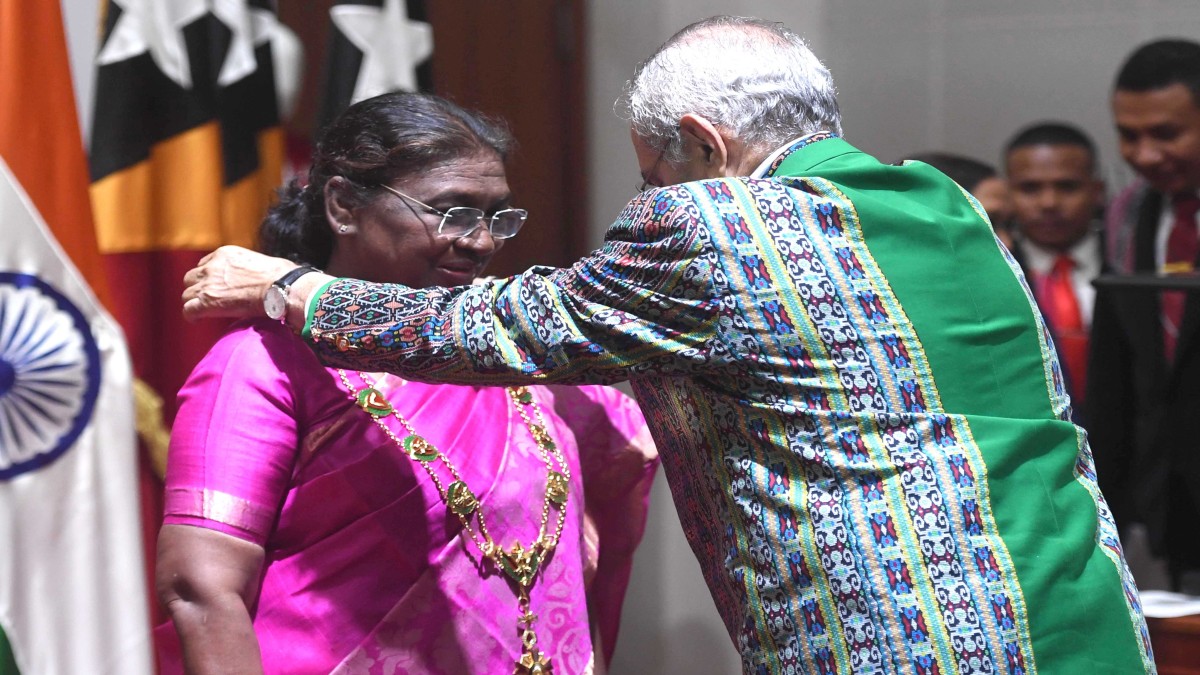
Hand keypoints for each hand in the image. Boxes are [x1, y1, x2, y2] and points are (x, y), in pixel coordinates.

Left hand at [182, 246, 297, 320]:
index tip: (214, 286)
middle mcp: (212, 266)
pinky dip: (191, 315)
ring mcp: (208, 284)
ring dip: (194, 302)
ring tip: (203, 311)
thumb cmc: (280, 276)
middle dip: (197, 288)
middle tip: (207, 298)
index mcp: (224, 254)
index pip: (204, 264)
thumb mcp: (257, 260)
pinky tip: (197, 319)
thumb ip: (245, 267)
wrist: (280, 287)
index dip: (208, 277)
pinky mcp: (207, 302)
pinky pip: (188, 310)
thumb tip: (252, 278)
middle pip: (191, 279)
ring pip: (186, 295)